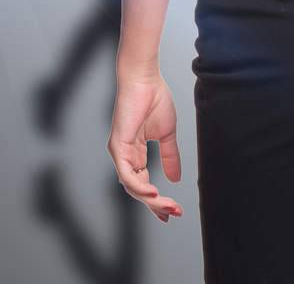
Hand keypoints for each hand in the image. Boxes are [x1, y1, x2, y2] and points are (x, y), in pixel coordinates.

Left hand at [107, 73, 183, 221]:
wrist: (145, 80)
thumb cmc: (154, 99)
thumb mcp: (166, 135)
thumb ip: (169, 156)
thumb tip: (175, 178)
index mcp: (135, 154)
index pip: (143, 184)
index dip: (155, 200)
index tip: (170, 213)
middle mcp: (125, 156)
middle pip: (138, 189)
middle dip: (156, 205)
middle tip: (172, 213)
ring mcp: (119, 152)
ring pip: (132, 186)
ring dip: (150, 199)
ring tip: (167, 206)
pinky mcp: (117, 146)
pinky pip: (127, 174)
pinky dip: (139, 186)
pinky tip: (153, 192)